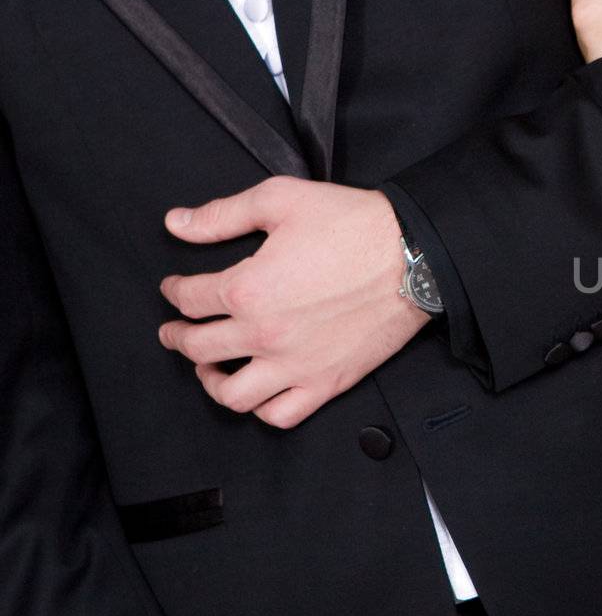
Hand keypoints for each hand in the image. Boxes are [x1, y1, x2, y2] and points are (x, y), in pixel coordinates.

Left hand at [157, 177, 429, 428]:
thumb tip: (178, 224)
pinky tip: (258, 389)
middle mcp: (264, 335)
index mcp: (247, 289)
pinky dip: (261, 409)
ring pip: (230, 394)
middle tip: (174, 331)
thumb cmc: (354, 225)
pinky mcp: (326, 382)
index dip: (173, 291)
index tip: (174, 288)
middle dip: (176, 337)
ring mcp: (296, 365)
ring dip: (210, 381)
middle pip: (197, 348)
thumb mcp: (281, 200)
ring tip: (210, 367)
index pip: (188, 299)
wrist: (414, 256)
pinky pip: (280, 415)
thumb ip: (222, 215)